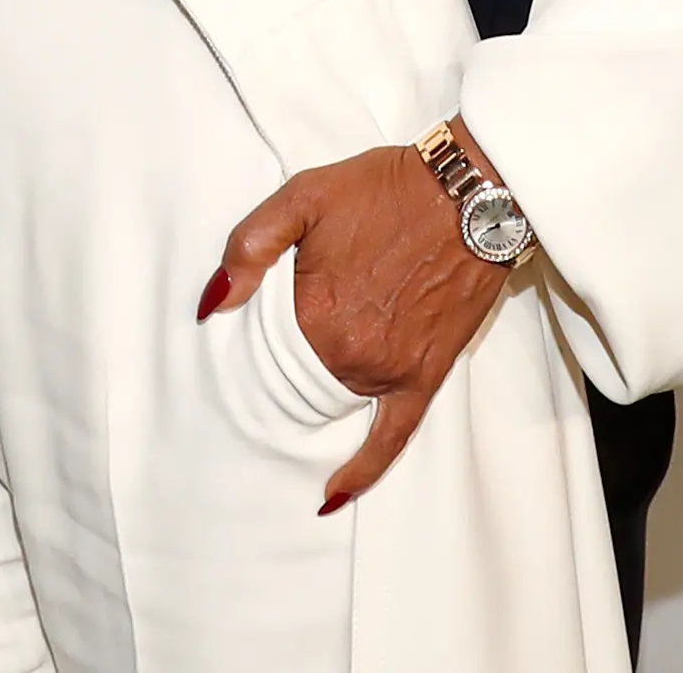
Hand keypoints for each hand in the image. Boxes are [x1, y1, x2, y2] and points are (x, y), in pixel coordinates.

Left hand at [204, 142, 513, 509]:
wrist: (470, 191)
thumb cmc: (385, 189)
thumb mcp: (302, 196)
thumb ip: (249, 248)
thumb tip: (212, 305)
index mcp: (314, 314)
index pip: (262, 352)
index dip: (252, 340)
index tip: (240, 343)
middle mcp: (350, 353)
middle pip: (296, 380)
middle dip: (282, 371)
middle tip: (270, 359)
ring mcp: (390, 371)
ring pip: (335, 403)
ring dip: (314, 401)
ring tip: (292, 399)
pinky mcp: (425, 376)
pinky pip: (391, 438)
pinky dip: (362, 469)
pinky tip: (334, 492)